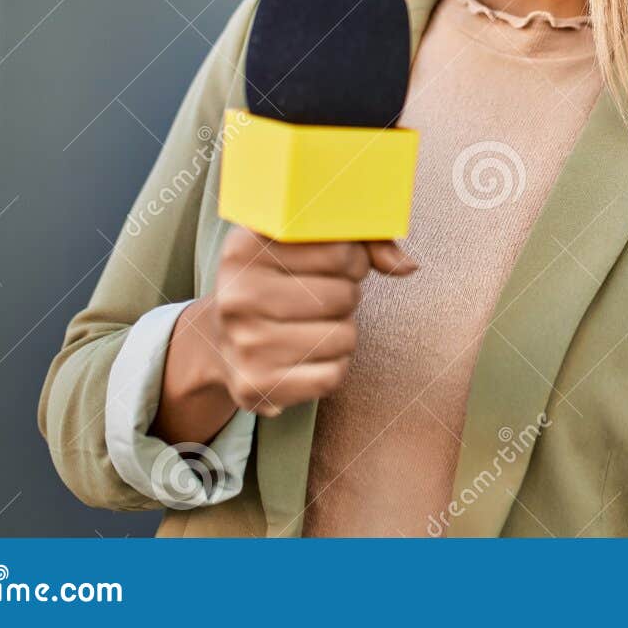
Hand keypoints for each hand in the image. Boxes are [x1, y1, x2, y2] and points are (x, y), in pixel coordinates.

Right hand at [200, 225, 416, 418]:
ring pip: (343, 337)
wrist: (218, 340)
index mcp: (246, 249)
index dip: (354, 259)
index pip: (341, 251)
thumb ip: (364, 241)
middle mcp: (237, 296)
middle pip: (344, 296)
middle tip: (323, 298)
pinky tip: (310, 355)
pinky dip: (334, 365)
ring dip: (342, 332)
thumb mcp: (307, 246)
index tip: (339, 263)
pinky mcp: (255, 386)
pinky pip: (333, 376)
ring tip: (314, 325)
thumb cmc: (280, 281)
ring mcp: (243, 344)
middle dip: (348, 296)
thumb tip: (409, 266)